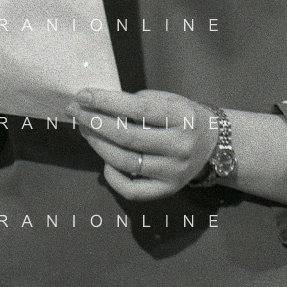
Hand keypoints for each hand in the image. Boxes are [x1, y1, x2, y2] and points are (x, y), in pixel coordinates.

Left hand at [66, 87, 217, 199]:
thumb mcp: (169, 100)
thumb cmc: (181, 117)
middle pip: (127, 136)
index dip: (105, 101)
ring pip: (124, 161)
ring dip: (97, 144)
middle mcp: (179, 146)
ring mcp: (174, 172)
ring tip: (84, 129)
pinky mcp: (167, 190)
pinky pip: (132, 189)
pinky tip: (105, 159)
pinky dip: (112, 175)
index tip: (82, 95)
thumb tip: (96, 105)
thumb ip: (137, 103)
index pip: (137, 109)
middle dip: (94, 122)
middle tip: (74, 111)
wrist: (211, 144)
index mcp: (182, 117)